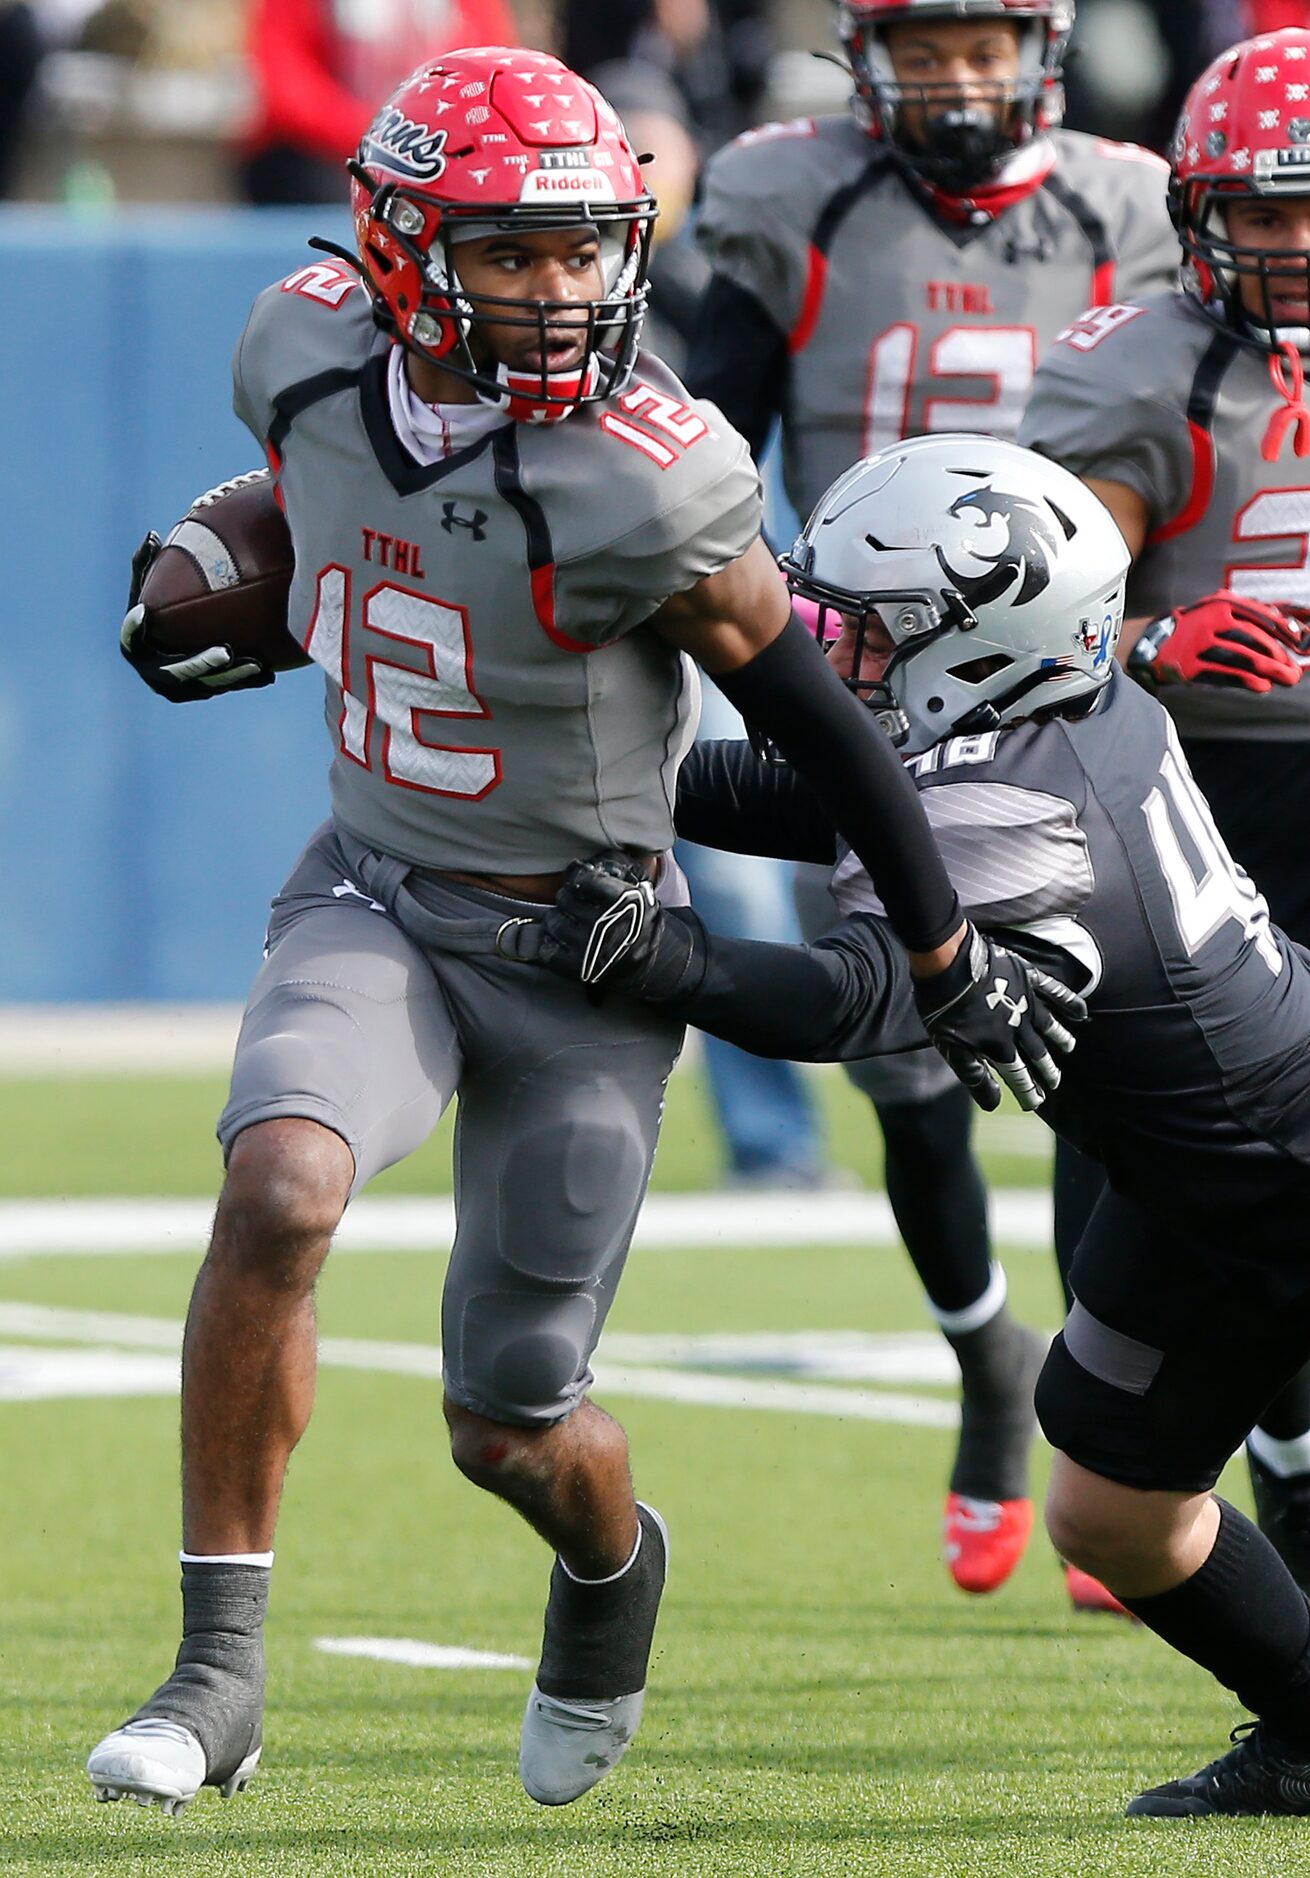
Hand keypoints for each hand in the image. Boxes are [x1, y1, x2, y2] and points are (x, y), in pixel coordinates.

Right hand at [119, 531, 274, 703]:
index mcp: (136, 646)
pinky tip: (268, 673)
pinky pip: (225, 687)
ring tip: (256, 663)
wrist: (172, 642)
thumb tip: (151, 536)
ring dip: (233, 677)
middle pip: (179, 671)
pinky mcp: (201, 692)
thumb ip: (146, 564)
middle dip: (203, 663)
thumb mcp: (148, 584)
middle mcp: (154, 673)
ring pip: (208, 684)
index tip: (144, 611)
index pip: (131, 638)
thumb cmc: (157, 605)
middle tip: (227, 650)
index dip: (134, 628)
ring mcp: (179, 689)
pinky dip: (246, 681)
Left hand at [503, 851, 699, 999]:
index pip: (582, 877)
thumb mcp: (637, 888)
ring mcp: (589, 948)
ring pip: (552, 921)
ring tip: (573, 924)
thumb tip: (579, 865)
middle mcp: (604, 924)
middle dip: (569, 899)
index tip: (581, 881)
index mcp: (622, 901)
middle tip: (579, 906)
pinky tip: (565, 942)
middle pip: (564, 897)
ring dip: (559, 920)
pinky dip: (551, 945)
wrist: (645, 961)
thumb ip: (613, 870)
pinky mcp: (576, 969)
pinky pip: (546, 949)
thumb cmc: (636, 919)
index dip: (578, 876)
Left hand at [912, 924, 1086, 1113]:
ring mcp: (1025, 999)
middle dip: (1046, 1070)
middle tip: (1055, 1082)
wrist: (947, 962)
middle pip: (1036, 1053)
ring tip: (1069, 1048)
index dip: (1028, 1091)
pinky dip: (1069, 1002)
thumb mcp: (950, 1047)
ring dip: (1060, 1038)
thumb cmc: (943, 1006)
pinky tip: (1081, 1012)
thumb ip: (974, 1076)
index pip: (1018, 1075)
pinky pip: (1054, 991)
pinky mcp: (1026, 976)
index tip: (1036, 1102)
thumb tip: (993, 1103)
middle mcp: (1018, 1026)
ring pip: (1049, 1025)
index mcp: (999, 1045)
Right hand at [1127, 591, 1309, 693]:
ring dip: (1268, 670)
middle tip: (1294, 670)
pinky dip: (1246, 680)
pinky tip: (1262, 686)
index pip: (1260, 615)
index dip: (1284, 630)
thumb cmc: (1194, 628)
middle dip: (1278, 656)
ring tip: (1285, 679)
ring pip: (1242, 657)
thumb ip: (1246, 615)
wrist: (1150, 642)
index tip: (1300, 642)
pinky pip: (1223, 673)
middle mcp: (1210, 621)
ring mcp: (1198, 644)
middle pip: (1253, 638)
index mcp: (1220, 604)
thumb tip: (1284, 625)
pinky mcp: (1190, 665)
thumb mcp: (1217, 610)